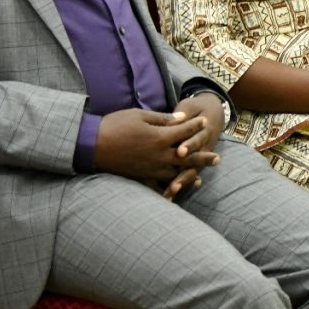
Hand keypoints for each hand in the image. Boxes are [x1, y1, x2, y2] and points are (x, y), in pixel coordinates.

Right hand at [94, 107, 220, 188]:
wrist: (91, 144)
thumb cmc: (115, 125)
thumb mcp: (140, 116)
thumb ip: (163, 119)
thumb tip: (181, 119)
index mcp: (160, 137)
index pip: (184, 131)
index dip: (195, 126)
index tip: (205, 122)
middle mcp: (159, 155)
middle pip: (187, 157)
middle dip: (203, 156)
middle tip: (218, 158)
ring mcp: (150, 169)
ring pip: (175, 173)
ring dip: (189, 175)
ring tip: (201, 177)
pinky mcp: (140, 177)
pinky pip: (157, 187)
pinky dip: (167, 190)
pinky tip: (174, 193)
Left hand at [159, 92, 224, 196]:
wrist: (213, 113)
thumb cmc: (197, 109)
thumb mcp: (191, 107)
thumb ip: (183, 114)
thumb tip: (177, 119)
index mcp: (203, 131)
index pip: (196, 139)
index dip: (189, 145)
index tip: (179, 152)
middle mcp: (204, 147)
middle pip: (194, 163)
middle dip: (183, 175)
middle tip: (173, 186)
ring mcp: (201, 156)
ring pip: (192, 172)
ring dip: (181, 183)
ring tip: (170, 193)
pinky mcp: (195, 162)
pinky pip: (189, 175)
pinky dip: (182, 184)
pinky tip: (170, 195)